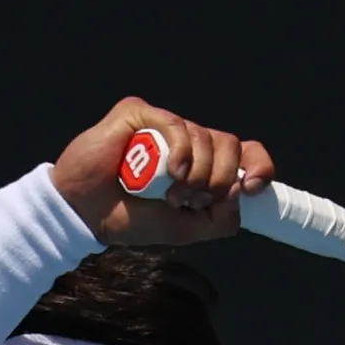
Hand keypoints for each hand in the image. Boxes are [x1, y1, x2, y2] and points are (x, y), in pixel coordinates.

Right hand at [51, 96, 272, 244]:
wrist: (86, 214)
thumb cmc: (129, 219)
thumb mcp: (184, 230)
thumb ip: (217, 221)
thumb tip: (240, 194)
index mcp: (201, 164)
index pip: (244, 153)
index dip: (258, 165)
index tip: (253, 188)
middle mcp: (186, 141)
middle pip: (229, 145)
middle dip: (219, 179)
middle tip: (191, 201)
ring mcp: (164, 125)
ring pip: (206, 137)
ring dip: (196, 173)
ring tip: (170, 194)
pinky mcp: (140, 114)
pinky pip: (177, 125)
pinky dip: (180, 152)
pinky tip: (171, 173)